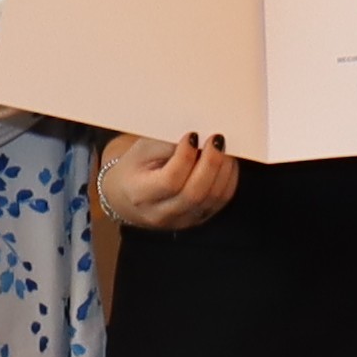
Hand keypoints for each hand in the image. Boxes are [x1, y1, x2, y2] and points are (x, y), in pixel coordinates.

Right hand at [99, 131, 240, 231]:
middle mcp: (161, 214)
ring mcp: (182, 220)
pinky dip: (228, 179)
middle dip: (211, 163)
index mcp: (141, 195)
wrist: (128, 196)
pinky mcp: (198, 219)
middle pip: (194, 193)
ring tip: (223, 147)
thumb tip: (196, 137)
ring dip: (223, 170)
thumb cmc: (134, 168)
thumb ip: (165, 144)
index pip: (169, 181)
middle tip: (216, 140)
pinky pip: (220, 201)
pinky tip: (226, 162)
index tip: (192, 135)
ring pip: (212, 199)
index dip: (185, 157)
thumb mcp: (140, 151)